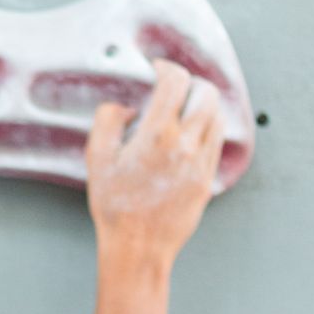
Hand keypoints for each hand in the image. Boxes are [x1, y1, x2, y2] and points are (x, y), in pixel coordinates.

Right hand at [85, 59, 224, 261]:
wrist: (138, 245)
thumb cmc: (114, 205)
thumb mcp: (97, 158)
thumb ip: (108, 121)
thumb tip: (125, 107)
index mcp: (157, 135)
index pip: (176, 83)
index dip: (166, 68)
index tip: (156, 69)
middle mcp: (185, 145)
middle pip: (206, 93)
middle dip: (190, 83)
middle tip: (173, 86)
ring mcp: (201, 162)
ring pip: (217, 116)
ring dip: (202, 104)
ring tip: (182, 109)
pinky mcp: (208, 178)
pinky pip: (217, 140)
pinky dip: (206, 127)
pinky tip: (189, 133)